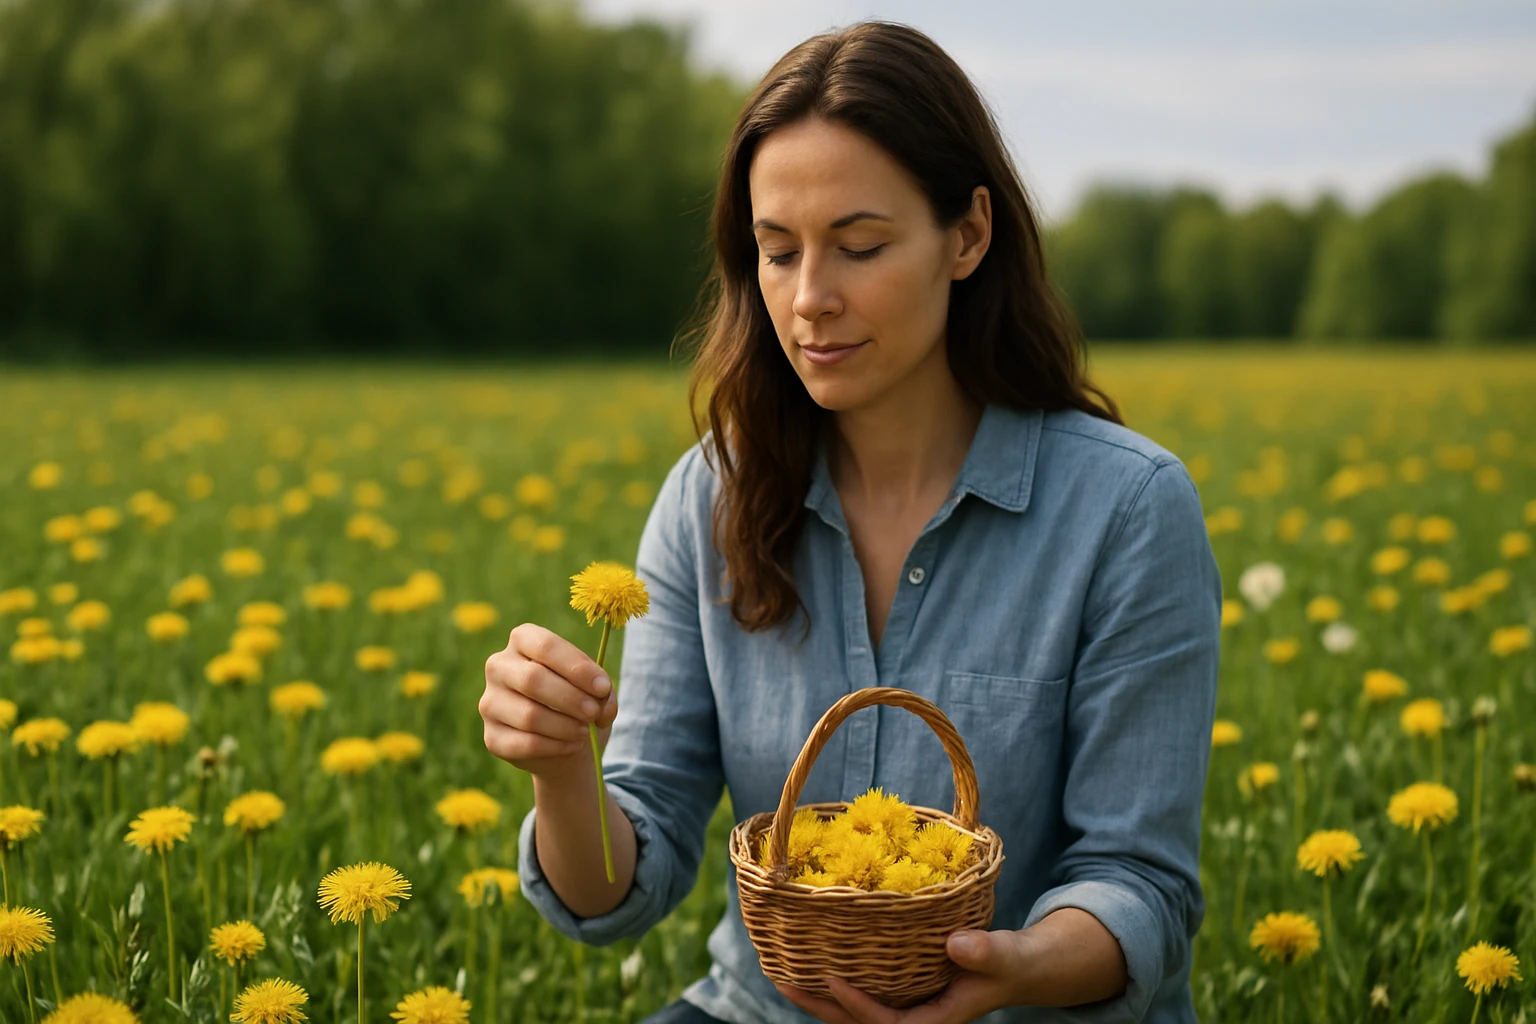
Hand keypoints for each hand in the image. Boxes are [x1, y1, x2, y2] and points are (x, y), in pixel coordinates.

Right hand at [479, 622, 617, 777]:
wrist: (565, 743)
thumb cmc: (579, 702)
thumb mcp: (596, 690)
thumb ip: (602, 691)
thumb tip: (599, 705)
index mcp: (523, 640)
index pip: (545, 646)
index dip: (576, 667)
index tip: (602, 687)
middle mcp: (499, 666)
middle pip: (532, 679)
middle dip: (570, 698)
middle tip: (593, 713)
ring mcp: (490, 702)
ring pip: (528, 715)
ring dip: (565, 726)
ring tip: (585, 731)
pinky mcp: (492, 737)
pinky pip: (524, 743)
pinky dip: (555, 747)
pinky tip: (571, 745)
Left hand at [773, 927, 1029, 1023]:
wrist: (1015, 968)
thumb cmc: (1011, 963)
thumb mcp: (1004, 955)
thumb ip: (986, 953)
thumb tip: (957, 944)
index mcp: (936, 1018)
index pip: (888, 1023)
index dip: (857, 1006)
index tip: (831, 980)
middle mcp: (915, 1015)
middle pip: (860, 1023)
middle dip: (822, 1007)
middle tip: (783, 982)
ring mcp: (907, 1004)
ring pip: (855, 1012)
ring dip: (821, 998)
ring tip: (784, 975)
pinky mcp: (903, 990)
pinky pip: (865, 993)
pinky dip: (838, 984)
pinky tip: (814, 962)